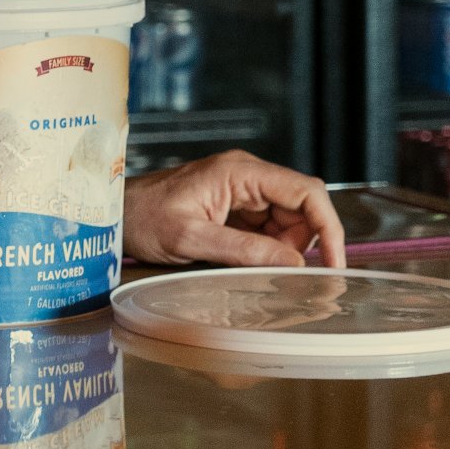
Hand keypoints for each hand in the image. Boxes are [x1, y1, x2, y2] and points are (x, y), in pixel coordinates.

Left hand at [123, 149, 345, 268]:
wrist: (114, 214)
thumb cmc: (141, 218)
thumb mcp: (189, 238)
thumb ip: (242, 251)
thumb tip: (293, 264)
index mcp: (239, 172)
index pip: (306, 191)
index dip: (329, 227)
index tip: (335, 263)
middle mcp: (246, 176)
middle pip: (302, 208)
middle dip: (304, 244)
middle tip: (286, 277)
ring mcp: (241, 192)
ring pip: (288, 222)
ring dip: (284, 251)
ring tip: (256, 272)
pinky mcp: (234, 209)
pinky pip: (267, 230)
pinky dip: (268, 252)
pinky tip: (251, 267)